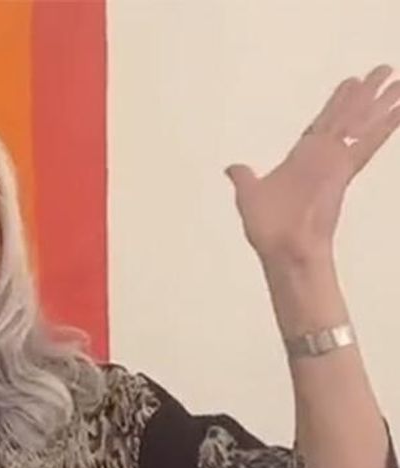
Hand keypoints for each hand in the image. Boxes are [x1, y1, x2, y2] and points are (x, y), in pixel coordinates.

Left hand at [224, 63, 399, 271]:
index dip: (336, 104)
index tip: (351, 84)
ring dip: (379, 101)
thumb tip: (232, 168)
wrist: (283, 248)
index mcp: (300, 158)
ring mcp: (334, 161)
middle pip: (347, 116)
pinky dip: (386, 125)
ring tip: (398, 80)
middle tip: (383, 70)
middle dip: (364, 94)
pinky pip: (368, 142)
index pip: (322, 123)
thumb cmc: (267, 229)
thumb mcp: (249, 195)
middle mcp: (321, 156)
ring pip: (361, 122)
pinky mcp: (344, 169)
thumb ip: (244, 178)